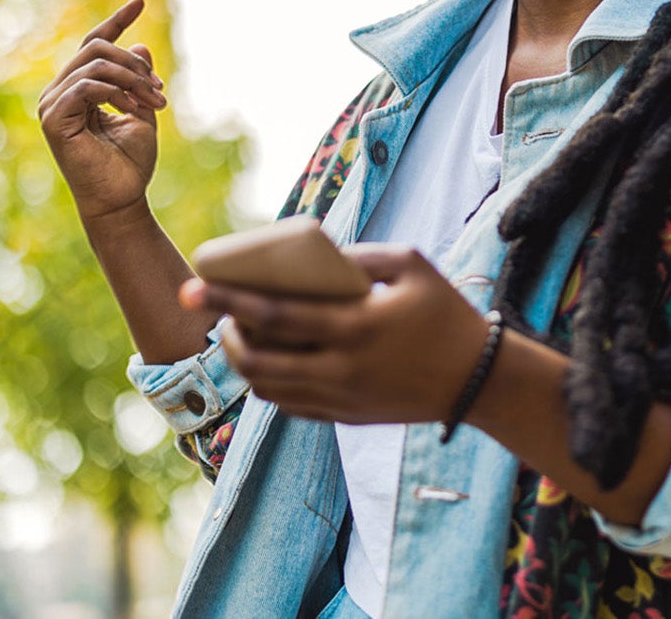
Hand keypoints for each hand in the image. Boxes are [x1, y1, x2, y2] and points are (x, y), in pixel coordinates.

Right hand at [37, 0, 169, 222]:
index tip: (141, 1)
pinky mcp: (54, 119)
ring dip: (132, 79)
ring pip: (94, 64)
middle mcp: (58, 93)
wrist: (120, 202)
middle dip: (134, 63)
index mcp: (76, 90)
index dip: (116, 21)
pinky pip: (87, 86)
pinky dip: (117, 92)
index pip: (92, 45)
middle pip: (95, 49)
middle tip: (160, 89)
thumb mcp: (142, 111)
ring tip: (155, 102)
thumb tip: (140, 45)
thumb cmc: (129, 165)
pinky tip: (133, 110)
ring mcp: (52, 105)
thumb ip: (138, 80)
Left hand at [182, 244, 491, 425]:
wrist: (479, 380)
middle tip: (213, 312)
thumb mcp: (411, 264)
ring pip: (268, 389)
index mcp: (354, 326)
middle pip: (259, 360)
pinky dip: (269, 386)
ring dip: (243, 364)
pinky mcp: (347, 418)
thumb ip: (360, 254)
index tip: (191, 287)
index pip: (272, 316)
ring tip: (237, 337)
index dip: (226, 301)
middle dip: (225, 335)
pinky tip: (266, 363)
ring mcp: (342, 399)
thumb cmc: (446, 313)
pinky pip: (291, 407)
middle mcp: (341, 369)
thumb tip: (314, 252)